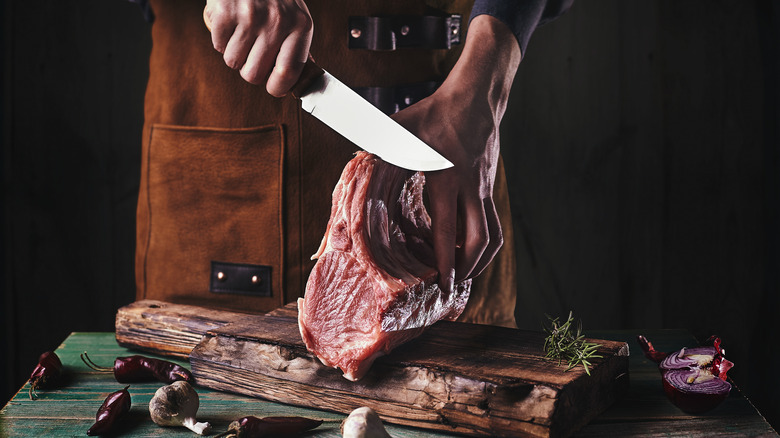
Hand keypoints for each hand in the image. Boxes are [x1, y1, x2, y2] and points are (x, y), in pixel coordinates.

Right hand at [205, 0, 312, 95]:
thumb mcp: (295, 16)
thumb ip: (294, 47)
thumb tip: (291, 82)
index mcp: (300, 26)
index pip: (288, 73)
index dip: (277, 88)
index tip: (272, 88)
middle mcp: (277, 22)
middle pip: (254, 74)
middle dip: (248, 69)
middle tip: (251, 52)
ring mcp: (250, 17)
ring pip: (233, 62)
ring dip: (234, 52)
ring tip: (242, 32)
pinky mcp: (226, 12)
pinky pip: (218, 46)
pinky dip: (221, 38)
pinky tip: (231, 22)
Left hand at [391, 15, 521, 291]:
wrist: (476, 98)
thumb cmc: (435, 113)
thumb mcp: (400, 130)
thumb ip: (379, 151)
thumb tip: (355, 168)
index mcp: (447, 178)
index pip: (448, 228)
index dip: (446, 260)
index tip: (443, 283)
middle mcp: (471, 188)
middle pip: (480, 240)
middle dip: (469, 269)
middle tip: (454, 286)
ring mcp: (485, 189)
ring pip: (493, 235)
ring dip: (481, 260)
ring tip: (464, 274)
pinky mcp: (490, 187)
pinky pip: (493, 223)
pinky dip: (484, 242)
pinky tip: (468, 247)